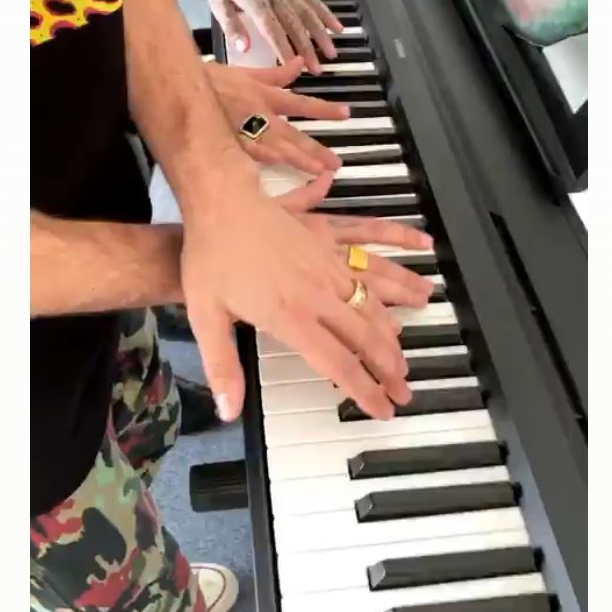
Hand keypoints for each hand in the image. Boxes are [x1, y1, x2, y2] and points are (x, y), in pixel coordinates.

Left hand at [180, 173, 410, 424]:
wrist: (222, 201)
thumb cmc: (210, 257)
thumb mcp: (205, 316)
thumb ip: (222, 366)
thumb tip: (228, 411)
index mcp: (289, 315)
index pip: (338, 363)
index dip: (364, 390)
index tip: (382, 409)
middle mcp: (316, 294)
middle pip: (365, 338)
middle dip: (390, 369)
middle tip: (404, 392)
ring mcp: (326, 268)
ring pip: (373, 307)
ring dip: (394, 336)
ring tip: (405, 359)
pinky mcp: (329, 248)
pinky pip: (370, 273)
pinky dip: (391, 293)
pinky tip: (403, 300)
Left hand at [205, 0, 343, 74]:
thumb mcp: (217, 2)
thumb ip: (231, 25)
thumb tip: (244, 48)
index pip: (271, 27)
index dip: (282, 46)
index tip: (291, 65)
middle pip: (294, 24)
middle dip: (307, 48)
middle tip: (316, 69)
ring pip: (308, 13)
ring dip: (322, 34)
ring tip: (331, 53)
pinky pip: (313, 1)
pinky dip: (327, 14)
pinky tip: (338, 28)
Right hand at [206, 55, 349, 173]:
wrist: (180, 85)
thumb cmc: (212, 80)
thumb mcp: (246, 73)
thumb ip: (275, 74)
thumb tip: (300, 64)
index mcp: (264, 95)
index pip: (300, 103)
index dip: (323, 109)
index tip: (345, 114)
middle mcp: (258, 113)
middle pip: (292, 133)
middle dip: (315, 148)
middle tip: (336, 162)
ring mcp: (242, 130)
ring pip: (275, 147)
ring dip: (297, 159)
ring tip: (318, 171)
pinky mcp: (226, 142)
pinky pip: (248, 153)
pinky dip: (264, 160)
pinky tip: (278, 167)